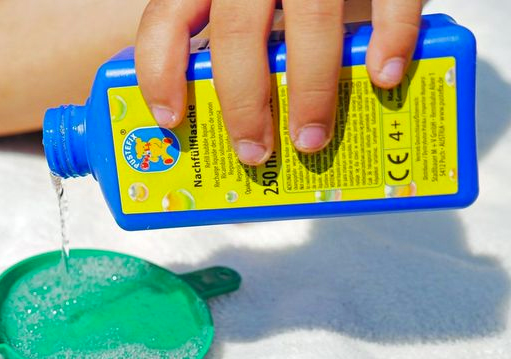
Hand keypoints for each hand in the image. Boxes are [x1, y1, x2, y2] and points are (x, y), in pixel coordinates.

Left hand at [135, 0, 423, 165]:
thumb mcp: (250, 8)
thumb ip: (238, 46)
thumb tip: (231, 143)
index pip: (167, 18)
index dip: (160, 72)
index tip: (170, 119)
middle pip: (236, 34)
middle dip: (243, 103)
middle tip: (253, 152)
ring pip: (308, 21)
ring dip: (310, 91)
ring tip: (310, 139)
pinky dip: (390, 37)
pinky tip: (384, 76)